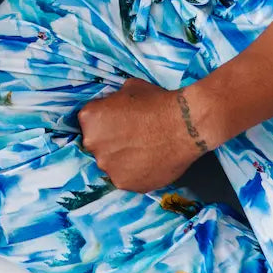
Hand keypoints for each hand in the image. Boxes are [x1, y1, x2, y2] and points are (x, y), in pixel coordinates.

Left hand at [77, 78, 212, 192]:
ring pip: (110, 163)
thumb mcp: (127, 89)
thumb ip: (112, 102)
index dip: (105, 122)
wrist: (183, 126)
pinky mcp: (123, 183)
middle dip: (111, 141)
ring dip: (122, 158)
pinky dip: (134, 172)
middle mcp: (92, 142)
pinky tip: (148, 161)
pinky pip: (125, 177)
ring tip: (143, 149)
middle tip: (132, 137)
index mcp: (89, 117)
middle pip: (97, 144)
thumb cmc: (157, 102)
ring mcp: (107, 165)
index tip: (117, 123)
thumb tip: (112, 108)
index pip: (89, 122)